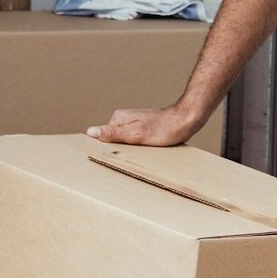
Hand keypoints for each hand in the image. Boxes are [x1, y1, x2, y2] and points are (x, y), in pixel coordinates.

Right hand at [87, 104, 202, 146]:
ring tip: (140, 156)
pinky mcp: (144, 129)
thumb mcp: (135, 134)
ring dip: (131, 151)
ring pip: (125, 143)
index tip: (113, 157)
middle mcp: (124, 119)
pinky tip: (146, 153)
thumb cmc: (164, 129)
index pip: (102, 137)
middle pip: (114, 141)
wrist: (186, 121)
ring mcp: (134, 124)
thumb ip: (112, 134)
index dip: (106, 149)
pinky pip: (135, 142)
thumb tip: (90, 131)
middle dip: (119, 151)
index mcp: (118, 119)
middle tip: (130, 158)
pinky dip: (139, 149)